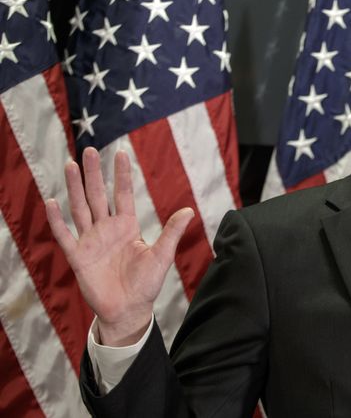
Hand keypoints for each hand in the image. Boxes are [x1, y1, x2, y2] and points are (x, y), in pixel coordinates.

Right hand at [45, 147, 193, 345]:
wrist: (129, 309)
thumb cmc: (146, 283)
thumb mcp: (162, 255)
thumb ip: (172, 232)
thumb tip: (189, 210)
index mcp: (127, 226)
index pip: (124, 194)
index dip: (122, 175)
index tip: (121, 152)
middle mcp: (107, 229)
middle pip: (98, 195)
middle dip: (94, 173)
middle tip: (89, 150)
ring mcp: (91, 241)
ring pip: (80, 208)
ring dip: (75, 187)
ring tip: (70, 165)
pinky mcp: (78, 256)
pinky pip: (65, 235)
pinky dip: (57, 220)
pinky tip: (52, 202)